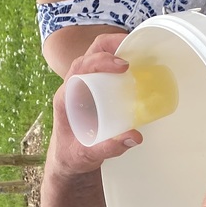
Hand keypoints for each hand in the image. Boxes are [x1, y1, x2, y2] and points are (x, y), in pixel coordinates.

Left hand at [49, 33, 142, 175]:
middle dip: (110, 45)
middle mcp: (72, 87)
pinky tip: (136, 63)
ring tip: (139, 50)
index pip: (80, 67)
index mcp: (66, 97)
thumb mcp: (87, 154)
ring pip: (95, 56)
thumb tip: (135, 136)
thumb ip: (108, 148)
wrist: (67, 161)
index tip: (123, 66)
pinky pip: (102, 68)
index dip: (101, 61)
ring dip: (115, 49)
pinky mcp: (91, 90)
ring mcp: (81, 86)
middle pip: (88, 54)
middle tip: (135, 48)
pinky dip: (118, 60)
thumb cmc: (72, 156)